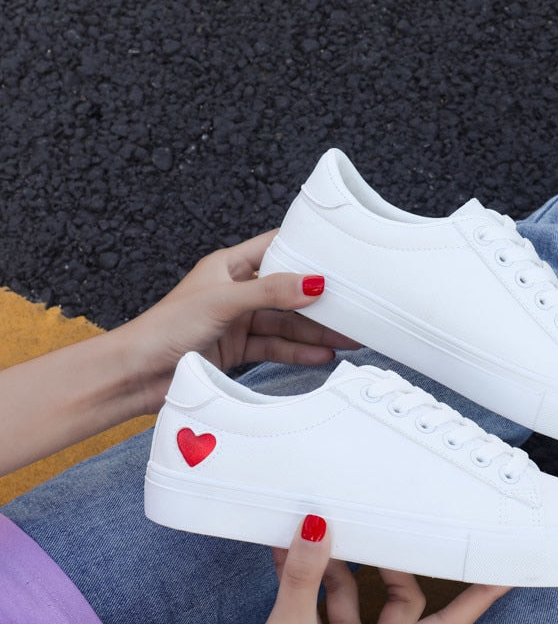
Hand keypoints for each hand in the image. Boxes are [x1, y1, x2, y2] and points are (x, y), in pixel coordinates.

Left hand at [119, 231, 358, 413]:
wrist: (137, 375)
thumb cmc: (164, 329)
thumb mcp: (222, 302)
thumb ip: (269, 292)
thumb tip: (312, 282)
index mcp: (228, 267)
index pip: (274, 249)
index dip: (305, 251)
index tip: (338, 255)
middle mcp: (235, 292)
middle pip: (287, 293)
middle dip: (319, 302)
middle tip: (353, 307)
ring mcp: (238, 323)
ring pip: (285, 324)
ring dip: (314, 331)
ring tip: (348, 337)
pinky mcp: (237, 351)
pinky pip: (274, 347)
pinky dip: (297, 352)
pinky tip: (321, 355)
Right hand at [184, 516, 509, 623]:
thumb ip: (304, 579)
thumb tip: (318, 528)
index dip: (476, 600)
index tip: (502, 574)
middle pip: (401, 601)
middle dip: (391, 566)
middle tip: (382, 530)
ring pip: (357, 596)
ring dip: (338, 566)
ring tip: (317, 535)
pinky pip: (323, 601)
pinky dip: (310, 578)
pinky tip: (287, 552)